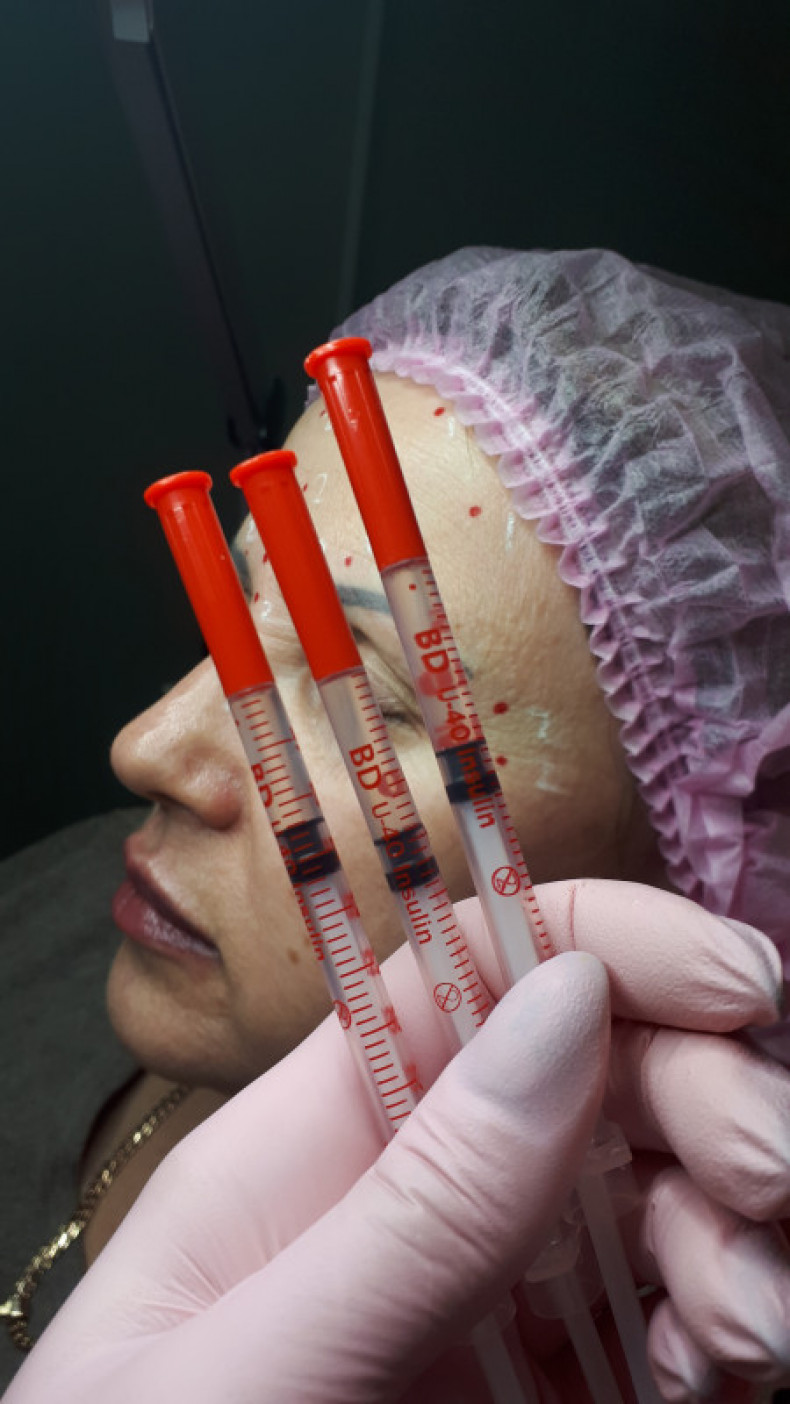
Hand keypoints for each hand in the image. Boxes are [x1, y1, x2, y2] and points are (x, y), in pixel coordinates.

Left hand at [6, 882, 789, 1402]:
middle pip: (593, 1069)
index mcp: (319, 1134)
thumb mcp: (248, 1364)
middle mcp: (418, 1190)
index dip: (609, 943)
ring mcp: (488, 1294)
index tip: (735, 983)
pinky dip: (717, 1323)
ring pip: (652, 1188)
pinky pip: (660, 1315)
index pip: (472, 969)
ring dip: (731, 1221)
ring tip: (749, 1320)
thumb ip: (409, 1208)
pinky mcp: (543, 1390)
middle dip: (703, 1092)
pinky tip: (721, 1363)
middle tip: (763, 1176)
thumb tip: (565, 1001)